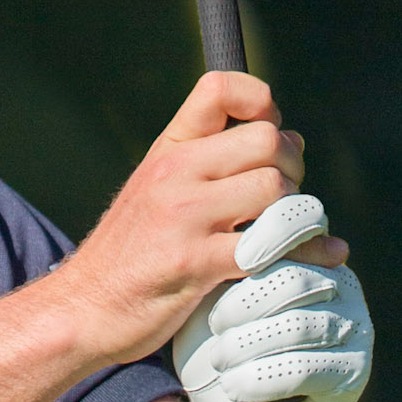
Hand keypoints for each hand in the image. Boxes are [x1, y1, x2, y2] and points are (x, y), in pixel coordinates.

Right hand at [53, 72, 346, 364]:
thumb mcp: (153, 193)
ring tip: (290, 232)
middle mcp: (173, 174)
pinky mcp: (195, 262)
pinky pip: (272, 245)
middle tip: (281, 200)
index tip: (270, 136)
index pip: (220, 88)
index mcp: (166, 152)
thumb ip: (208, 167)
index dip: (261, 101)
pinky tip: (321, 258)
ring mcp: (183, 218)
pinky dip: (306, 253)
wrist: (79, 312)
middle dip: (292, 169)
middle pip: (267, 141)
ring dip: (298, 213)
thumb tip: (288, 143)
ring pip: (275, 189)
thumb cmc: (127, 258)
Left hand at [173, 193, 373, 401]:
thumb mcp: (206, 303)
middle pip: (294, 278)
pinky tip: (233, 386)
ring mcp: (353, 329)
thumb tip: (212, 212)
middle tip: (213, 329)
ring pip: (298, 325)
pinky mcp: (352, 374)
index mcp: (307, 256)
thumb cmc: (213, 354)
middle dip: (244, 304)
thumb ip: (217, 261)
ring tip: (219, 361)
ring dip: (247, 345)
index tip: (214, 271)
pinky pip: (306, 367)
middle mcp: (339, 286)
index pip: (291, 232)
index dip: (254, 246)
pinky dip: (260, 378)